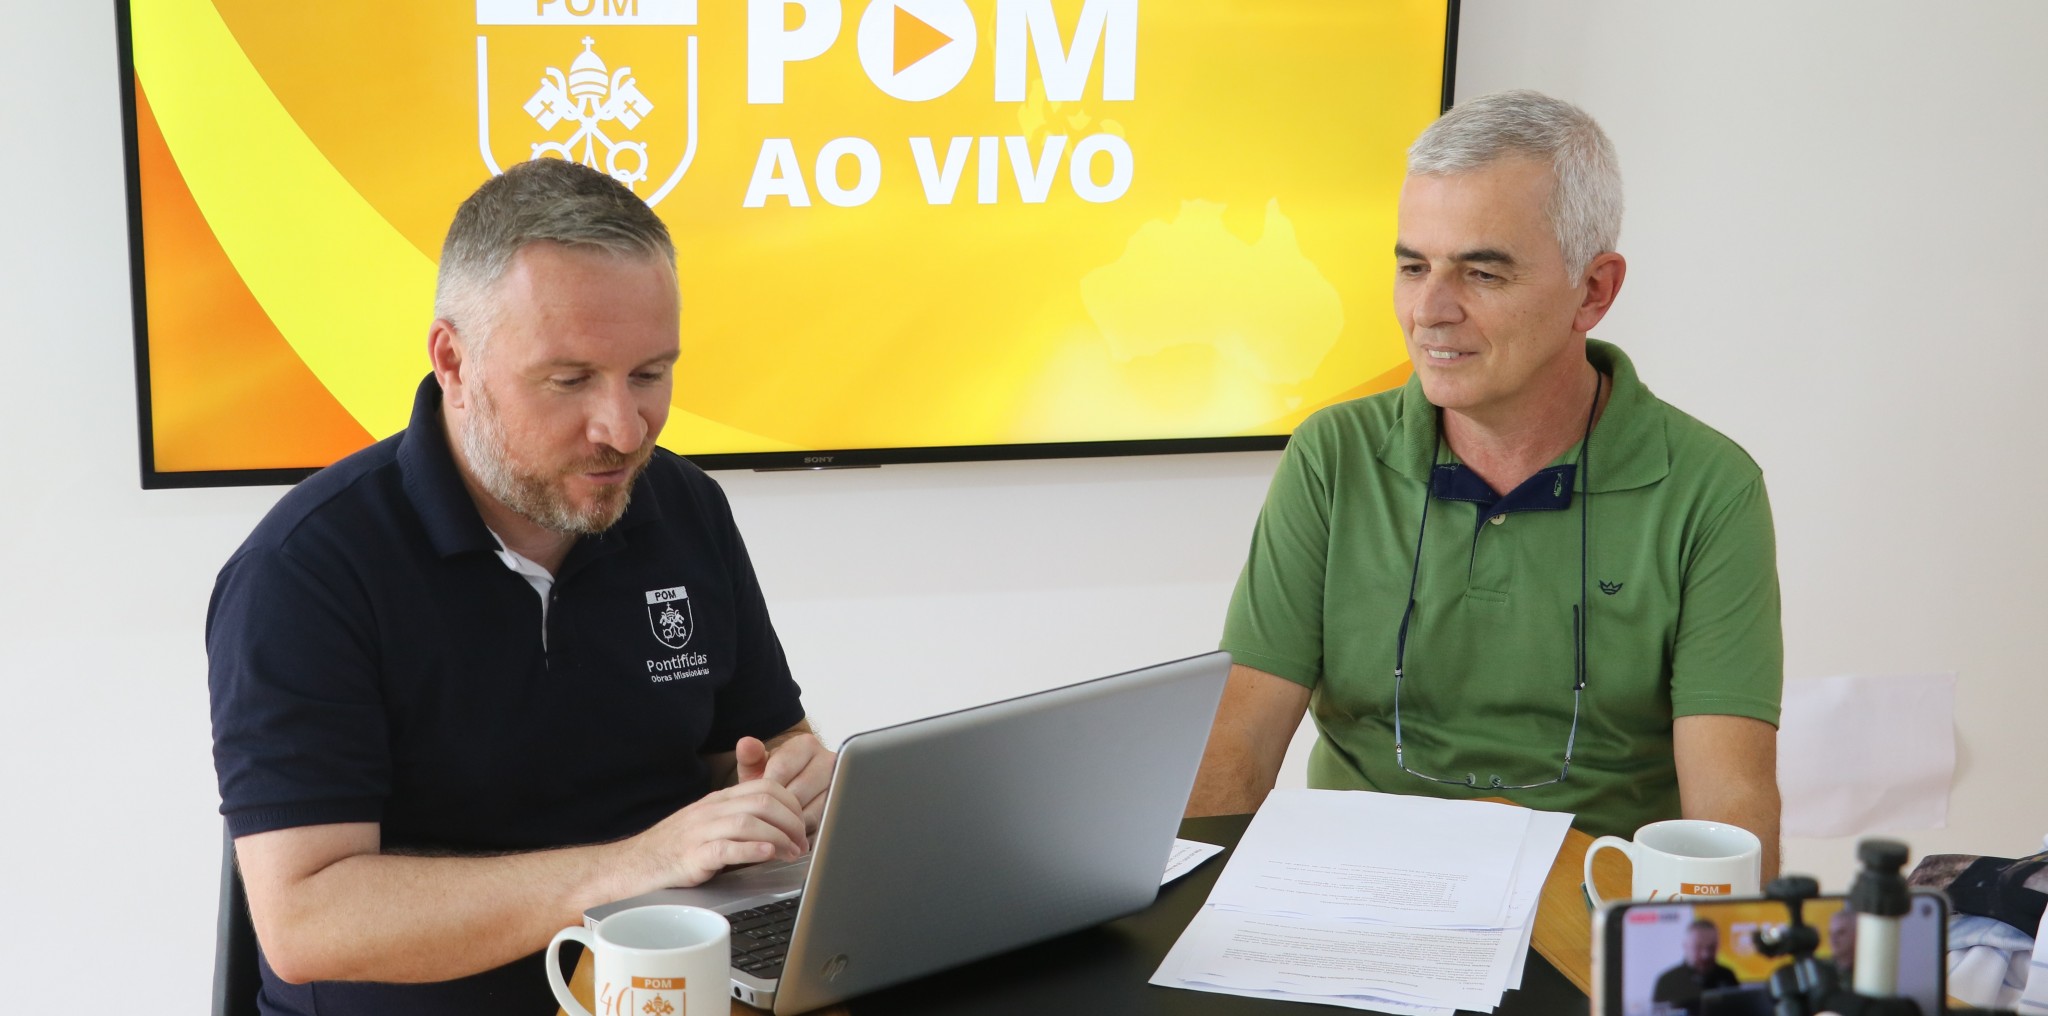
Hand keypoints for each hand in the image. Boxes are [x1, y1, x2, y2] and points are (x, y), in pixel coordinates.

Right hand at [634, 778, 809, 887]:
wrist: (635, 864)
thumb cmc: (677, 847)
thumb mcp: (711, 823)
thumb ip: (741, 818)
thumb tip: (782, 825)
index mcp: (720, 799)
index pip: (766, 786)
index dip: (792, 804)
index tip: (802, 825)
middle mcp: (712, 810)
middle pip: (763, 802)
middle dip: (791, 821)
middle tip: (802, 843)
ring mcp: (700, 832)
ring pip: (748, 822)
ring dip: (778, 837)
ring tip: (791, 852)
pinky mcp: (692, 856)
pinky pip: (725, 848)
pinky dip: (751, 850)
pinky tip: (767, 853)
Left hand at [735, 733, 836, 832]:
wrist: (793, 788)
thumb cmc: (773, 778)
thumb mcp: (757, 767)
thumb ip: (749, 756)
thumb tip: (745, 744)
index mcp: (806, 745)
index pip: (781, 769)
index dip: (765, 789)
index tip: (758, 797)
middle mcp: (828, 760)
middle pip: (797, 792)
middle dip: (778, 808)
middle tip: (766, 815)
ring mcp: (839, 784)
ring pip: (810, 810)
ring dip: (791, 822)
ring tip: (778, 823)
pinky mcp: (842, 806)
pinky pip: (820, 823)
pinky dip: (804, 830)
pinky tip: (793, 828)